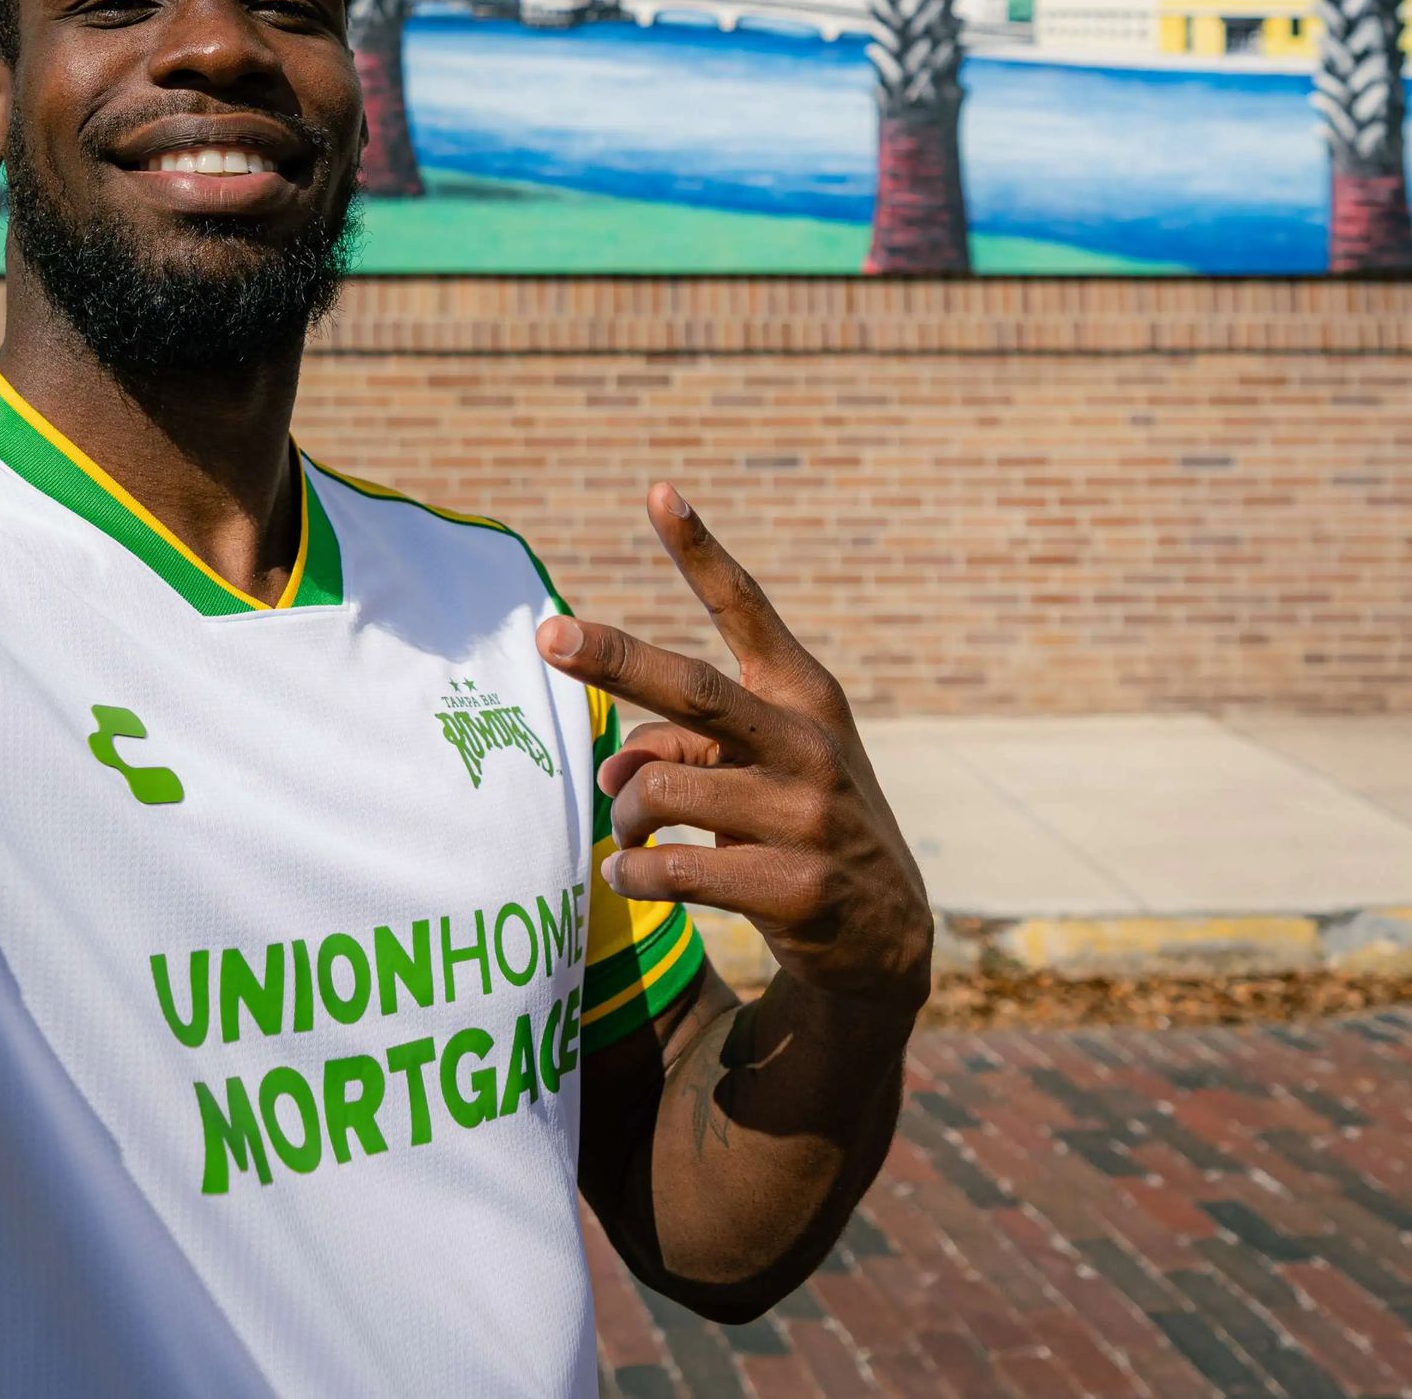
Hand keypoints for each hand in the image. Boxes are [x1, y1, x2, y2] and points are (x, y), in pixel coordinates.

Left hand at [536, 486, 930, 1014]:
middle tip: (548, 634)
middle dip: (613, 656)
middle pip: (693, 688)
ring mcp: (807, 816)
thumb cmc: (799, 825)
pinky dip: (634, 871)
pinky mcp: (796, 887)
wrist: (885, 940)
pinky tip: (630, 876)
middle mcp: (809, 743)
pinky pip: (675, 868)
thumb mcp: (760, 769)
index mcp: (803, 695)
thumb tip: (609, 773)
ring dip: (622, 814)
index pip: (747, 610)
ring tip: (625, 834)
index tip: (658, 492)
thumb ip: (683, 749)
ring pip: (662, 789)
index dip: (700, 551)